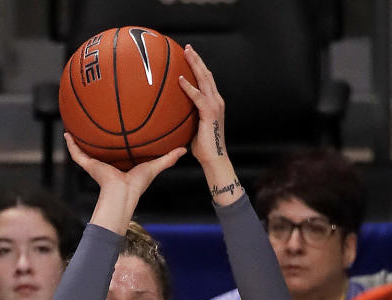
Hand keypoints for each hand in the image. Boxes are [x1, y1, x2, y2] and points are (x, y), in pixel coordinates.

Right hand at [64, 132, 185, 212]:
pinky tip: (66, 133)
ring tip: (75, 123)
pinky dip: (71, 145)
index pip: (119, 147)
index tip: (118, 124)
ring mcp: (96, 164)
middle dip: (97, 135)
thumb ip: (168, 158)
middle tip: (95, 118)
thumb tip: (184, 149)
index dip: (118, 137)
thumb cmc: (138, 185)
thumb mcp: (155, 166)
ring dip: (80, 137)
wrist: (122, 194)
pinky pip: (77, 154)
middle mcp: (108, 162)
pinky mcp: (89, 166)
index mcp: (122, 162)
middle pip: (100, 146)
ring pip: (86, 148)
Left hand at [179, 45, 226, 172]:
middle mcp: (217, 101)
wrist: (214, 159)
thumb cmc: (204, 148)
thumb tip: (174, 115)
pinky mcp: (209, 113)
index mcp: (215, 103)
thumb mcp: (194, 128)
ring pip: (204, 79)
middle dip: (197, 60)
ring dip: (195, 65)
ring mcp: (215, 105)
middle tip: (187, 48)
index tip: (190, 57)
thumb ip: (188, 118)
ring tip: (186, 53)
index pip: (207, 80)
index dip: (199, 67)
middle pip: (206, 74)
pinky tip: (180, 79)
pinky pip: (198, 96)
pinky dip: (189, 87)